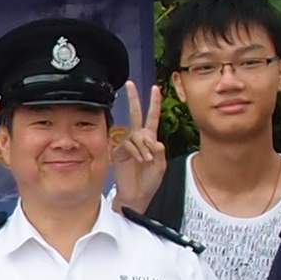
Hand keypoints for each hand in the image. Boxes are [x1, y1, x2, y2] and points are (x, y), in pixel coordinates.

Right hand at [109, 81, 168, 213]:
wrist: (136, 195)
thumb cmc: (149, 182)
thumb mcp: (161, 166)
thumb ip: (159, 151)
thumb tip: (154, 139)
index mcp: (150, 140)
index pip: (152, 118)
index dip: (154, 104)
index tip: (155, 89)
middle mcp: (138, 139)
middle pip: (136, 114)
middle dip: (134, 99)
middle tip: (130, 84)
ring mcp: (128, 144)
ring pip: (137, 134)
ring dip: (144, 146)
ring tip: (147, 160)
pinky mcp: (119, 151)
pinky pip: (129, 144)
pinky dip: (136, 151)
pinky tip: (139, 159)